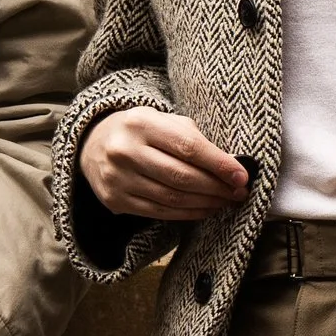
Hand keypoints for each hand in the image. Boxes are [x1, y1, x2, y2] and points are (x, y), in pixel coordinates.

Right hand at [81, 107, 249, 221]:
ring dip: (205, 203)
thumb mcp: (163, 122)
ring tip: (224, 202)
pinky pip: (159, 212)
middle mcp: (125, 150)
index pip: (188, 147)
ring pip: (172, 198)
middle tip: (238, 193)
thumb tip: (231, 167)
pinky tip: (204, 209)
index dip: (219, 164)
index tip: (241, 176)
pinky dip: (187, 214)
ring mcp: (118, 178)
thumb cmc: (141, 132)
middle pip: (182, 177)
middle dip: (216, 188)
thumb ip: (194, 139)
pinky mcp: (115, 200)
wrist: (93, 144)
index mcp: (140, 123)